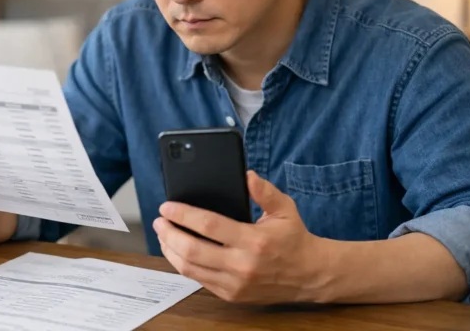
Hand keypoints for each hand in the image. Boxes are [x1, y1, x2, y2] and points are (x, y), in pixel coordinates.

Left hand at [154, 171, 325, 304]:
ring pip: (191, 269)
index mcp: (255, 240)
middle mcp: (243, 265)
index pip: (209, 226)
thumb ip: (265, 191)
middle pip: (192, 250)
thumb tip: (247, 175)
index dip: (183, 215)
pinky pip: (199, 280)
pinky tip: (177, 251)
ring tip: (163, 235)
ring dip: (170, 250)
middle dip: (169, 233)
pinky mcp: (232, 295)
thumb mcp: (285, 208)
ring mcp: (236, 284)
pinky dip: (183, 265)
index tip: (167, 206)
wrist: (310, 275)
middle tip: (159, 221)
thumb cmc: (294, 238)